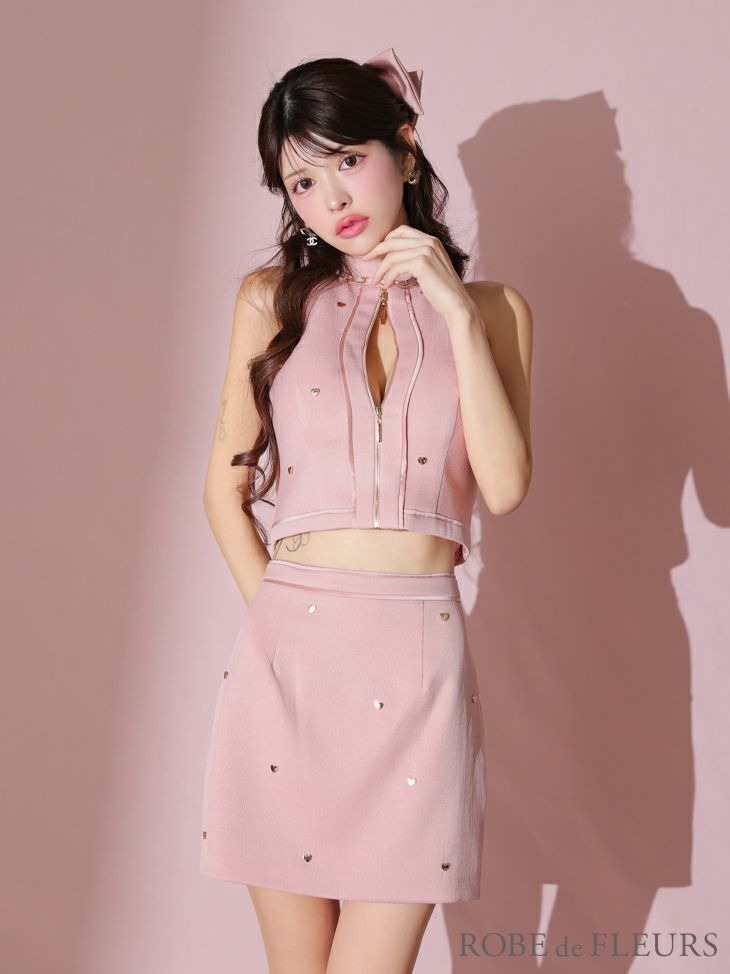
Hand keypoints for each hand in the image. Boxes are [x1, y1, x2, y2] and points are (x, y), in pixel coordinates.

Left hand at [361, 225, 475, 320]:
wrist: (456, 303)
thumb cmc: (441, 290)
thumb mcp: (429, 268)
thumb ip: (415, 258)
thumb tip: (391, 259)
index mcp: (431, 240)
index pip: (402, 231)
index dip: (387, 240)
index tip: (376, 252)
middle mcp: (429, 241)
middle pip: (393, 240)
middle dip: (376, 249)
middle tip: (365, 259)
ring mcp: (426, 250)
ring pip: (392, 255)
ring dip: (380, 269)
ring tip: (376, 281)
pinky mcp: (421, 262)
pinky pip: (395, 267)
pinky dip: (388, 277)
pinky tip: (387, 286)